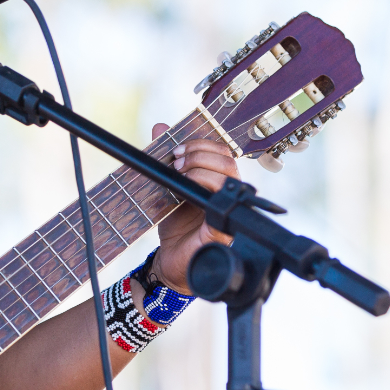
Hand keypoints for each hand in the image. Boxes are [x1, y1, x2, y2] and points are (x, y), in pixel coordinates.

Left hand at [149, 123, 238, 293]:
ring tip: (179, 174)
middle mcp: (228, 195)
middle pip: (228, 161)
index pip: (222, 152)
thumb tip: (160, 127)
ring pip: (230, 178)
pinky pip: (223, 207)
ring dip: (201, 169)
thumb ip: (167, 158)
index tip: (175, 150)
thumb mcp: (166, 186)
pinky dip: (205, 191)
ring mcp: (228, 211)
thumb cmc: (174, 226)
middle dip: (199, 155)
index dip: (200, 145)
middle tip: (175, 162)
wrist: (170, 262)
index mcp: (218, 181)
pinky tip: (186, 193)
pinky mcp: (222, 230)